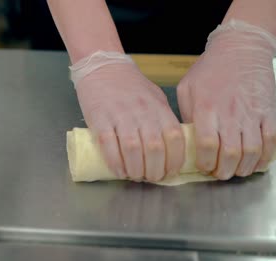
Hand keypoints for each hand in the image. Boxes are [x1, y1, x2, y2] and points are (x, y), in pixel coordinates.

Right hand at [70, 51, 184, 181]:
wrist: (102, 66)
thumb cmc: (130, 84)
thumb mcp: (155, 97)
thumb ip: (162, 119)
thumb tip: (169, 147)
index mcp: (159, 108)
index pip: (175, 139)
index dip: (175, 161)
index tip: (170, 172)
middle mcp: (142, 113)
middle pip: (155, 149)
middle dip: (155, 171)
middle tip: (151, 178)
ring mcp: (120, 116)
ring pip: (133, 150)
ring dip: (135, 170)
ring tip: (135, 176)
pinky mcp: (100, 119)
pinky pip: (108, 146)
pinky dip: (115, 163)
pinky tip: (119, 171)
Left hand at [177, 19, 275, 179]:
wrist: (240, 48)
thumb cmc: (210, 68)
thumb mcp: (187, 88)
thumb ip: (185, 114)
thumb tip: (187, 139)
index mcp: (206, 108)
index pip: (207, 144)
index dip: (205, 162)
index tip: (202, 167)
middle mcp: (230, 113)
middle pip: (231, 154)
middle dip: (224, 171)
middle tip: (219, 173)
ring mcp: (252, 113)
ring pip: (252, 152)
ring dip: (243, 168)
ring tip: (235, 170)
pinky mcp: (268, 112)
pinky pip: (271, 141)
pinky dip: (265, 157)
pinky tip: (256, 162)